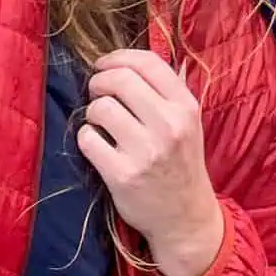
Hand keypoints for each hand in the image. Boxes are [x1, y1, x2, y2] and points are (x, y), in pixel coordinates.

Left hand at [79, 50, 225, 275]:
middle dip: (99, 82)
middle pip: (120, 80)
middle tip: (97, 93)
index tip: (104, 65)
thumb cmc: (181, 163)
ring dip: (93, 112)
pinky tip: (97, 146)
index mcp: (186, 107)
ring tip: (101, 124)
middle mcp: (170, 125)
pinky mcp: (123, 175)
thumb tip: (126, 61)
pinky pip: (88, 139)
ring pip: (101, 108)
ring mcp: (146, 151)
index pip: (148, 62)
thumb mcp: (188, 122)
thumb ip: (165, 91)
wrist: (185, 217)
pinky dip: (87, 138)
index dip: (117, 57)